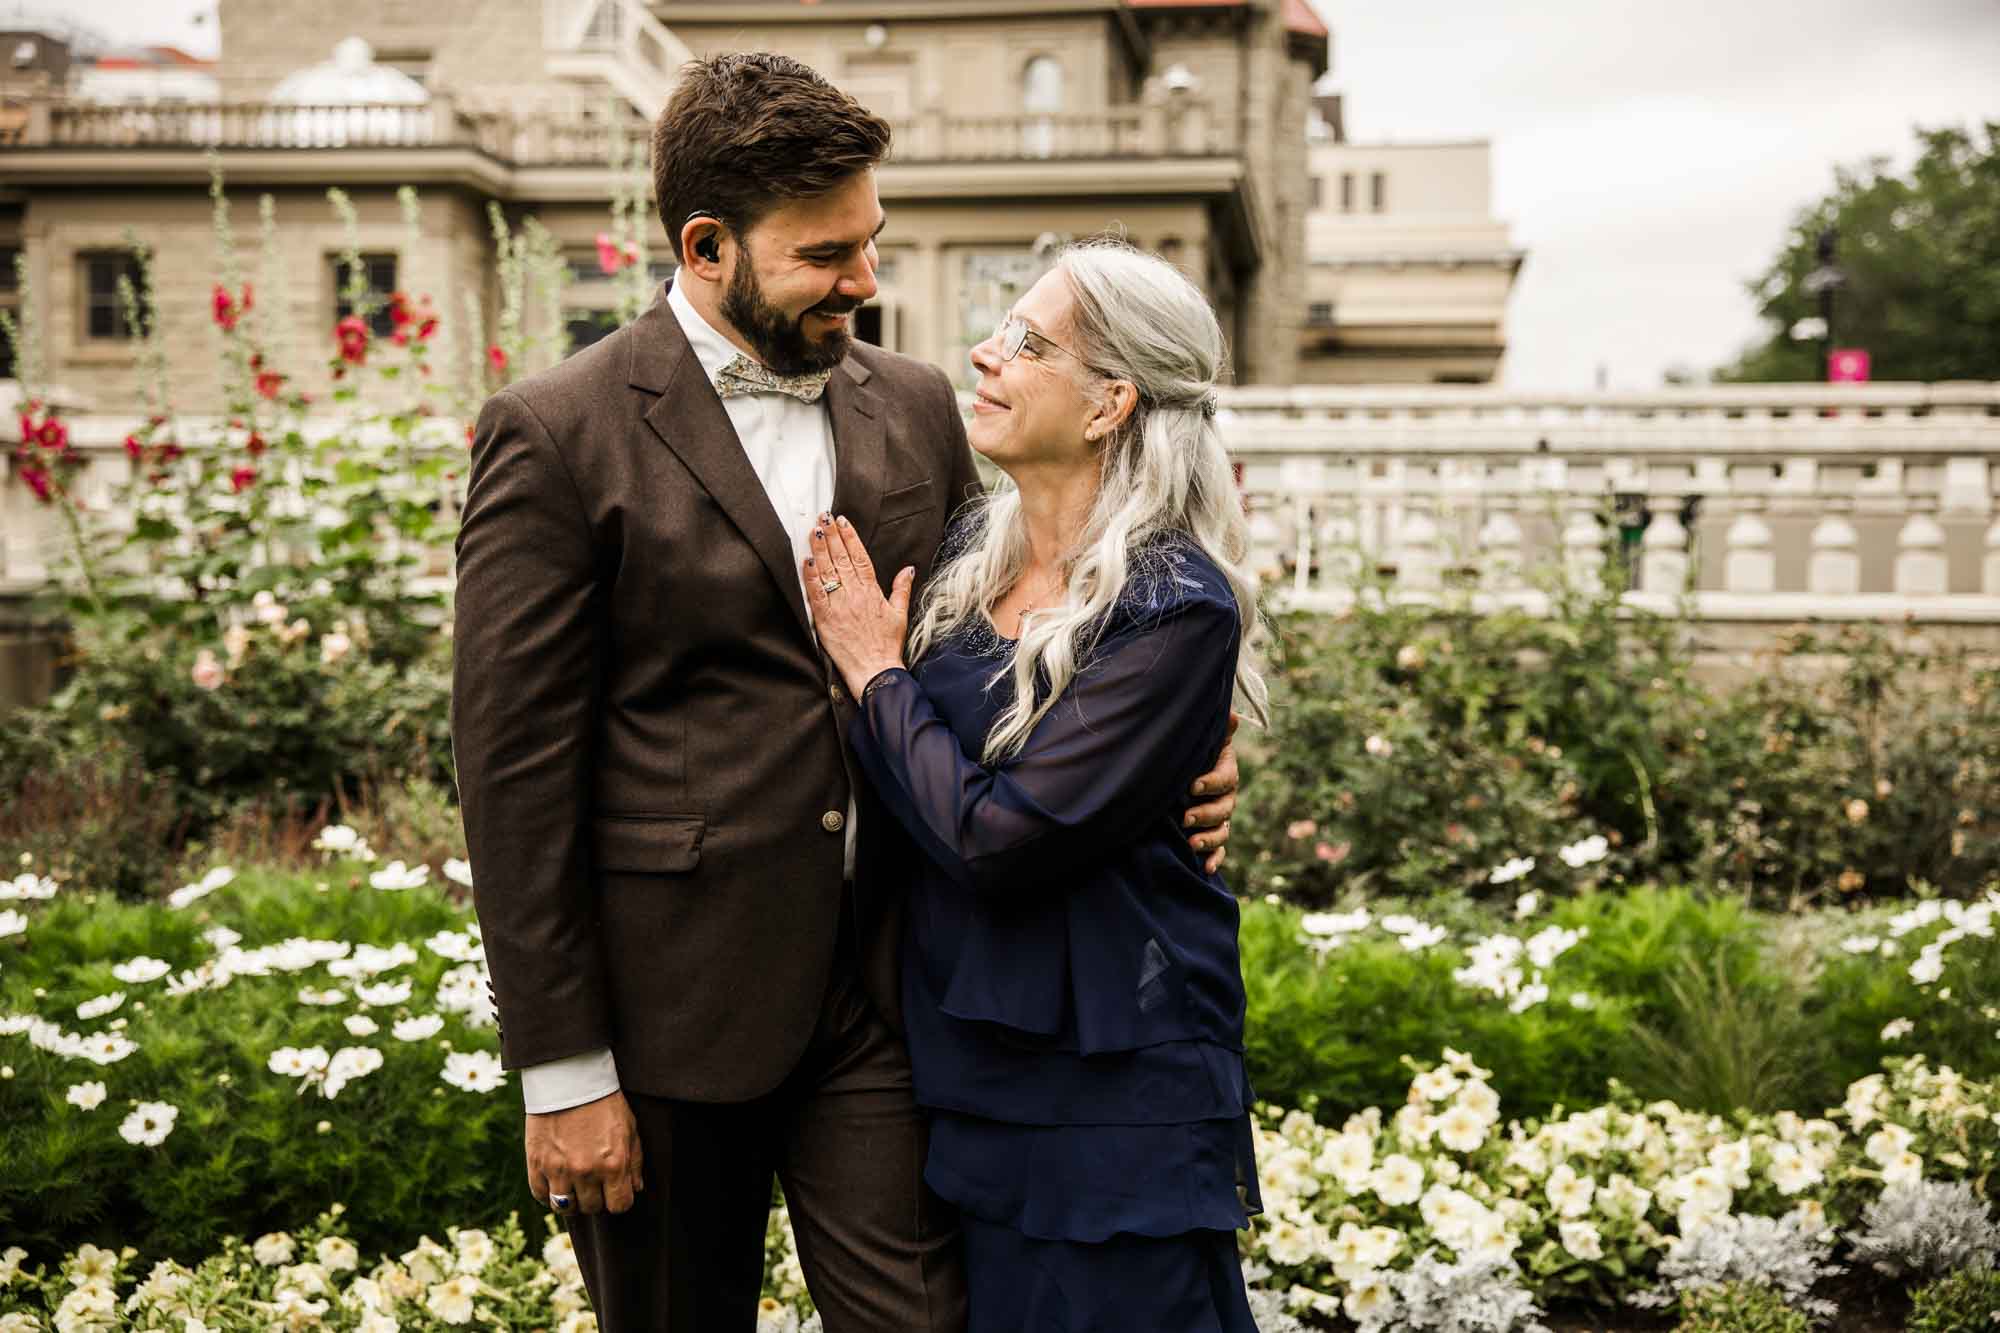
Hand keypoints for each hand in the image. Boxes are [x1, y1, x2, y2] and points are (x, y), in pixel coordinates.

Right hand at [526, 1090, 644, 1215]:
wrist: (570, 1079)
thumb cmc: (604, 1103)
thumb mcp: (629, 1128)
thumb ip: (634, 1162)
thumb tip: (635, 1189)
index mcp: (613, 1164)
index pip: (619, 1206)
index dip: (619, 1200)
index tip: (615, 1191)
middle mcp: (586, 1171)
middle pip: (592, 1208)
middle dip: (596, 1198)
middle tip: (594, 1183)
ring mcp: (558, 1169)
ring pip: (565, 1206)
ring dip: (572, 1200)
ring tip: (574, 1186)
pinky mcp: (536, 1163)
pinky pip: (540, 1195)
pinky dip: (548, 1194)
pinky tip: (555, 1182)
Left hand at [803, 514, 913, 697]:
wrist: (875, 670)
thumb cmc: (887, 645)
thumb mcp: (900, 615)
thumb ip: (901, 589)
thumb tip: (908, 570)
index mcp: (872, 591)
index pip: (860, 557)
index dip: (850, 537)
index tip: (843, 521)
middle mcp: (855, 594)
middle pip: (842, 558)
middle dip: (832, 535)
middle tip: (823, 516)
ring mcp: (839, 605)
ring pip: (828, 571)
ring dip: (820, 549)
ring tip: (814, 531)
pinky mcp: (825, 618)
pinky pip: (816, 593)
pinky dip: (810, 576)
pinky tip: (806, 560)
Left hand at [1184, 710, 1239, 873]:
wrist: (1181, 773)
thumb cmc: (1193, 752)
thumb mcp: (1202, 740)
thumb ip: (1216, 730)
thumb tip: (1231, 714)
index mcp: (1225, 772)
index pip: (1225, 779)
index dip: (1211, 782)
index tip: (1192, 785)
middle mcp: (1226, 797)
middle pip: (1224, 809)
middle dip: (1205, 815)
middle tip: (1185, 818)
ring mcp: (1221, 818)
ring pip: (1222, 831)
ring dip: (1209, 839)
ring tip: (1192, 844)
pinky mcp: (1212, 835)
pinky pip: (1220, 850)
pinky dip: (1215, 859)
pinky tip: (1206, 869)